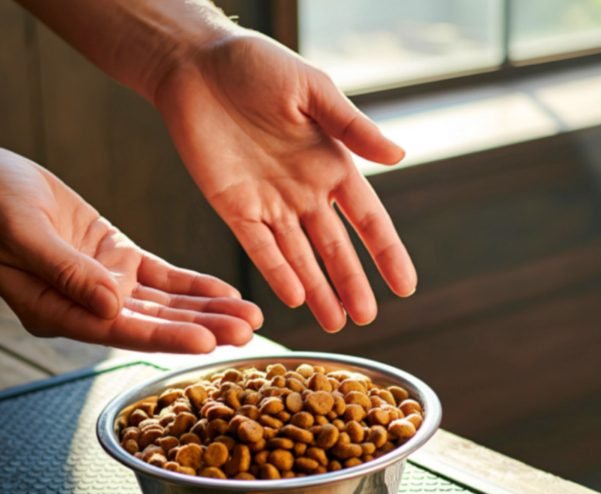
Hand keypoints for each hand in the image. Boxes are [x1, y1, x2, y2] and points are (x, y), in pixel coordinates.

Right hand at [0, 145, 262, 352]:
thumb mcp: (23, 233)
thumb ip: (67, 271)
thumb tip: (111, 306)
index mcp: (56, 313)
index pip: (121, 330)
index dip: (166, 336)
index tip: (207, 343)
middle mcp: (87, 306)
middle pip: (154, 323)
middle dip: (203, 328)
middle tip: (248, 332)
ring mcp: (105, 284)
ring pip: (166, 304)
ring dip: (208, 310)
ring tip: (251, 317)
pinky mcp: (117, 259)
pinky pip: (163, 278)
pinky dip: (194, 286)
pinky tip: (227, 293)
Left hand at [153, 30, 415, 331]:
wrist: (195, 63)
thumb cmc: (257, 65)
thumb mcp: (313, 89)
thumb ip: (352, 126)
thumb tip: (399, 155)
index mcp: (331, 163)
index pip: (367, 218)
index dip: (385, 252)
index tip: (405, 286)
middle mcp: (304, 191)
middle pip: (334, 247)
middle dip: (351, 283)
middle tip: (367, 318)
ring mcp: (269, 202)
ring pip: (299, 257)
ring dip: (317, 290)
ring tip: (336, 323)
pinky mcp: (232, 206)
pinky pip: (258, 247)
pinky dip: (276, 272)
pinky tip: (293, 298)